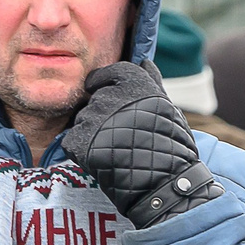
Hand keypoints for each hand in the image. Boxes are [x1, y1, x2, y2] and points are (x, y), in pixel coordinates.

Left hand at [59, 61, 216, 226]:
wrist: (163, 183)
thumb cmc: (172, 145)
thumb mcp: (168, 107)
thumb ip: (152, 82)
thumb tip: (144, 62)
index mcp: (133, 82)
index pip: (107, 73)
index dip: (102, 82)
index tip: (101, 90)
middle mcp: (111, 96)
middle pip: (95, 100)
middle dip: (102, 115)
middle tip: (120, 135)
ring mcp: (94, 119)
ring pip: (83, 121)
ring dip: (92, 133)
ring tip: (114, 150)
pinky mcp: (81, 141)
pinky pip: (72, 141)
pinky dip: (82, 150)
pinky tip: (100, 160)